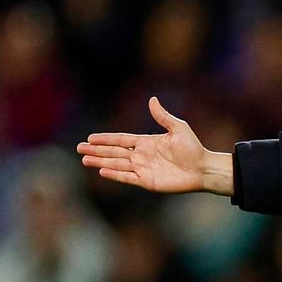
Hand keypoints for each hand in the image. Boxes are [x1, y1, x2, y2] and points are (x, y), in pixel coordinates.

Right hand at [77, 98, 232, 195]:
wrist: (202, 168)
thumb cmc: (193, 148)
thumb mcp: (178, 127)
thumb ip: (162, 116)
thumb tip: (152, 100)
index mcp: (146, 142)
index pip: (120, 139)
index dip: (105, 139)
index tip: (90, 138)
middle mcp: (141, 155)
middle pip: (114, 152)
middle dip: (96, 150)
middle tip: (79, 148)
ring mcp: (143, 169)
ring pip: (116, 164)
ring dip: (100, 162)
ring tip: (85, 160)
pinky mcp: (147, 181)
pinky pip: (127, 177)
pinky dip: (115, 175)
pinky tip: (102, 171)